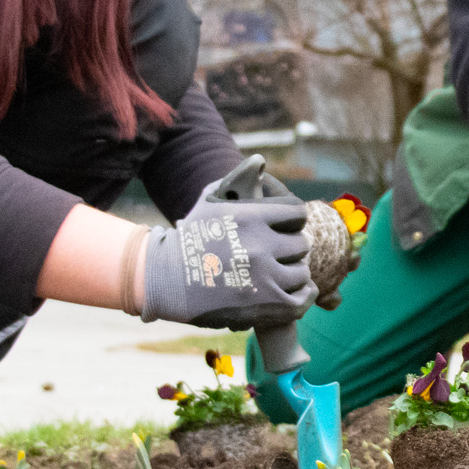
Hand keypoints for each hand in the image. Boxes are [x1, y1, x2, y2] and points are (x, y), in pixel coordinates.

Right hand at [138, 157, 313, 328]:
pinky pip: (300, 300)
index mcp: (251, 217)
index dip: (294, 220)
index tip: (287, 227)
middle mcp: (260, 247)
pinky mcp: (265, 306)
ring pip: (301, 272)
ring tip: (282, 273)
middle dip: (291, 248)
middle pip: (301, 244)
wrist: (167, 279)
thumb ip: (236, 180)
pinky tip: (297, 292)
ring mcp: (264, 279)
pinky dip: (302, 296)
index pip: (297, 214)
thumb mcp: (209, 202)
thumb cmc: (190, 238)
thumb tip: (259, 162)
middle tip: (281, 253)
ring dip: (294, 273)